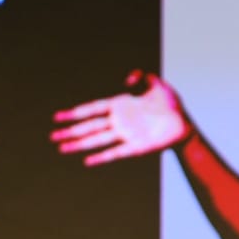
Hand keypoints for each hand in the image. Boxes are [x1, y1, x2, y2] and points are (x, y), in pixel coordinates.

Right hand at [52, 70, 190, 166]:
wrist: (185, 125)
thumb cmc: (171, 105)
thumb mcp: (157, 84)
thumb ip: (141, 76)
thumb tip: (126, 79)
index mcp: (120, 105)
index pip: (93, 109)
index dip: (75, 113)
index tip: (58, 117)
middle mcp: (119, 122)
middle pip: (89, 126)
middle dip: (71, 131)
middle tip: (53, 136)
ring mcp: (126, 135)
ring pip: (97, 140)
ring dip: (80, 144)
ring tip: (62, 149)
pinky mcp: (136, 147)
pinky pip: (116, 153)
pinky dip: (102, 157)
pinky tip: (88, 161)